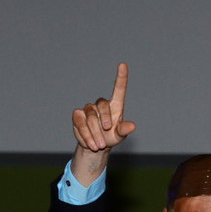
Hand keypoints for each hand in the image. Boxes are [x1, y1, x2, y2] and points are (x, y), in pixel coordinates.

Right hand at [69, 63, 136, 185]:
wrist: (96, 146)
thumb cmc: (111, 137)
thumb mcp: (119, 135)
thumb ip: (124, 130)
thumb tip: (132, 126)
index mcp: (115, 105)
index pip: (119, 88)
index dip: (121, 77)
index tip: (123, 65)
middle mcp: (101, 104)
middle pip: (103, 106)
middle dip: (105, 121)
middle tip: (107, 132)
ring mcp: (88, 109)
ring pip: (91, 118)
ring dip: (96, 133)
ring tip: (99, 145)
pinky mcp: (78, 115)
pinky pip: (81, 123)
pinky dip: (86, 135)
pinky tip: (90, 143)